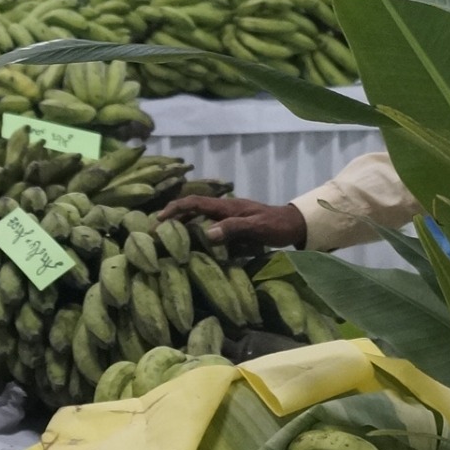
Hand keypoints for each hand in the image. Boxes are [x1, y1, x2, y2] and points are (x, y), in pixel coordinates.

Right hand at [160, 195, 306, 248]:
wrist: (294, 225)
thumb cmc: (276, 225)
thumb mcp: (256, 228)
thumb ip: (233, 229)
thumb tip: (206, 234)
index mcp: (226, 206)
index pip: (193, 202)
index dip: (174, 209)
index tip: (158, 220)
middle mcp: (223, 209)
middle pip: (191, 209)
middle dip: (172, 218)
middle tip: (156, 234)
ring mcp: (227, 217)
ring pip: (198, 218)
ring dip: (182, 226)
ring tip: (168, 241)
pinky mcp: (232, 227)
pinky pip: (208, 228)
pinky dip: (196, 234)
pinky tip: (192, 247)